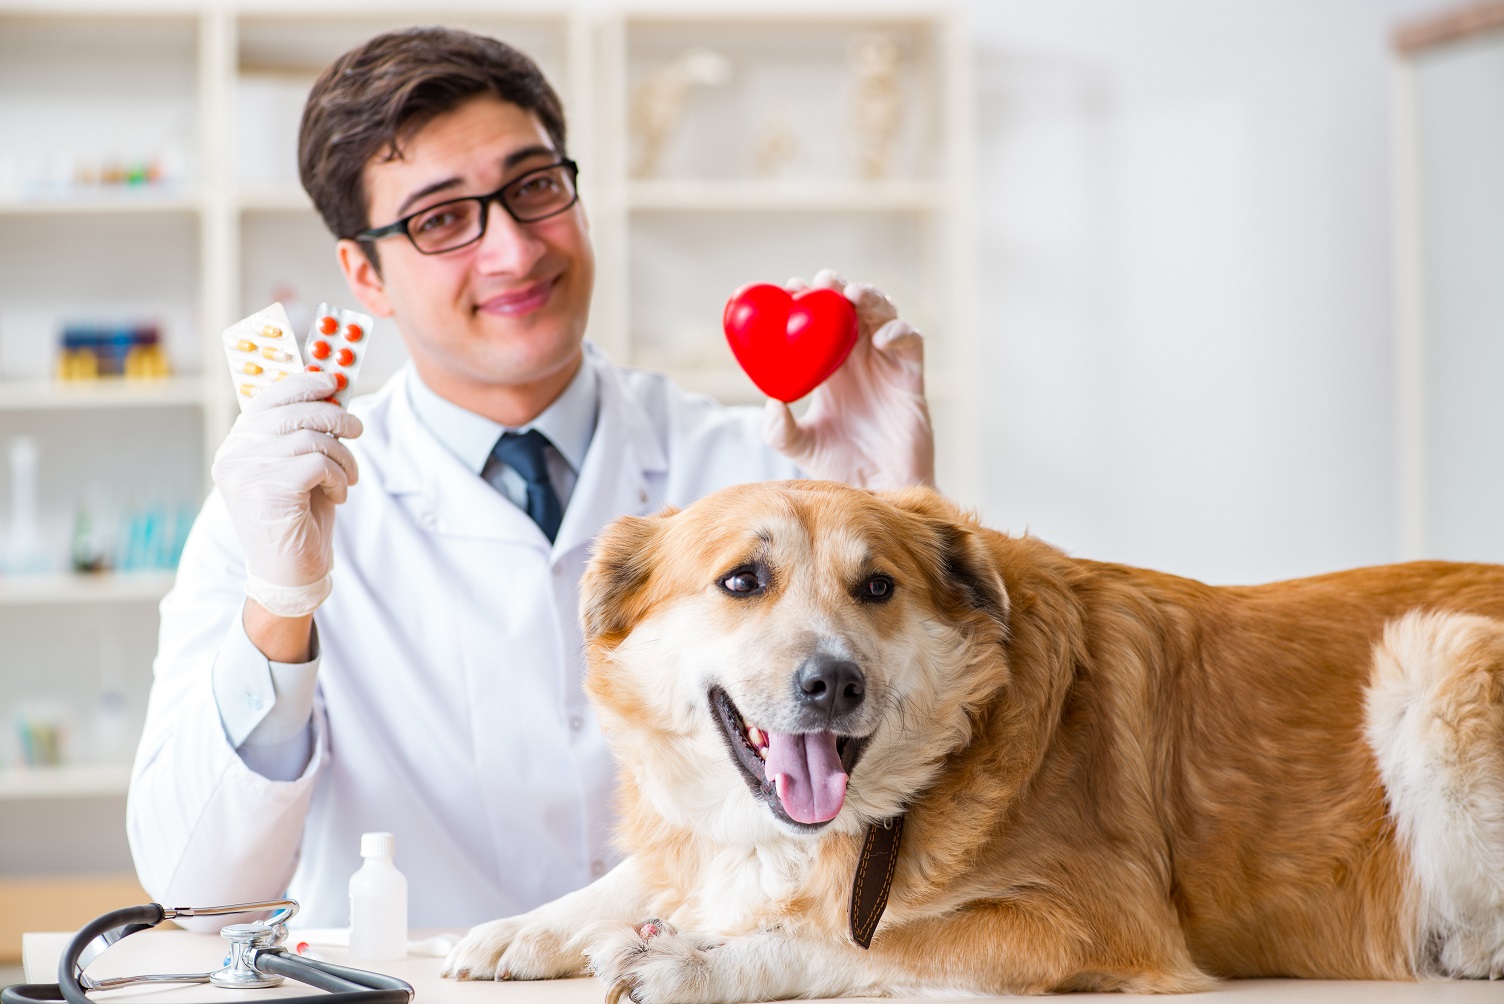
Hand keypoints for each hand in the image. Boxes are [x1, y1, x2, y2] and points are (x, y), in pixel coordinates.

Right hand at [210, 372, 361, 615]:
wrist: (289, 573)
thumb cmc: (297, 518)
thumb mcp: (299, 468)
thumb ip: (306, 433)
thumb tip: (333, 392)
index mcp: (237, 446)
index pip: (268, 399)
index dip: (303, 385)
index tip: (333, 380)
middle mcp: (235, 455)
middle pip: (295, 413)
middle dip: (336, 417)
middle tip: (358, 429)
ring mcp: (248, 472)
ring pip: (313, 438)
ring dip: (343, 457)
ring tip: (349, 477)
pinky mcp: (269, 489)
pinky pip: (319, 463)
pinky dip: (339, 477)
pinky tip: (338, 496)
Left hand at [763, 269, 933, 490]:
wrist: (878, 491)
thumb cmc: (838, 468)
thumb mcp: (799, 447)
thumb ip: (779, 428)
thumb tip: (771, 399)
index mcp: (829, 367)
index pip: (817, 321)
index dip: (806, 300)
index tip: (790, 288)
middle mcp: (858, 360)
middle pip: (851, 307)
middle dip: (838, 288)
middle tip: (823, 284)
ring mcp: (886, 365)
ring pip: (884, 314)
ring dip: (871, 298)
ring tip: (853, 297)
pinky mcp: (912, 378)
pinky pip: (911, 342)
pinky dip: (899, 333)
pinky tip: (882, 339)